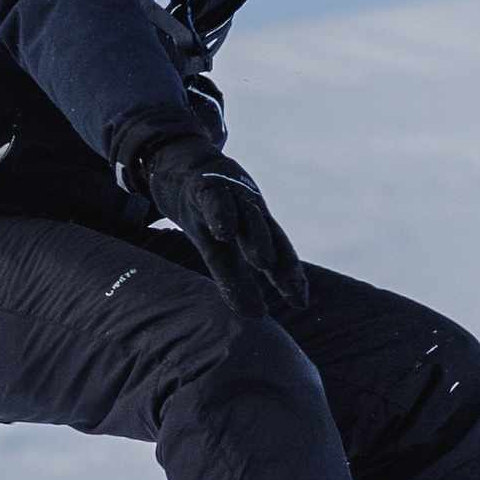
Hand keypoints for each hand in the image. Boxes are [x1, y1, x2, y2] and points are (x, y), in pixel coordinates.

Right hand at [127, 132, 309, 317]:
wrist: (178, 164)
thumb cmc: (206, 209)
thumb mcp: (221, 243)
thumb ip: (237, 276)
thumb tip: (255, 315)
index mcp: (257, 224)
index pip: (280, 251)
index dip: (290, 276)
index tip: (301, 302)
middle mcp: (249, 208)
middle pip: (269, 235)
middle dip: (282, 261)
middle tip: (291, 289)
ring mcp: (228, 194)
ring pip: (246, 216)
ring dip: (256, 238)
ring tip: (263, 262)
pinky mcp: (203, 184)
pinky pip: (214, 199)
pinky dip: (220, 214)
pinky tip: (224, 233)